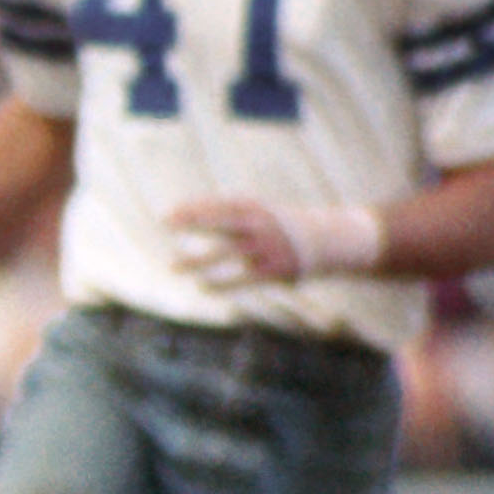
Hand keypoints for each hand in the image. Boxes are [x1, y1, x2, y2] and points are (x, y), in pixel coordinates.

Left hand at [164, 196, 379, 288]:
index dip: (193, 208)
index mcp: (256, 208)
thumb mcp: (259, 213)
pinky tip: (203, 287)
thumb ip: (229, 214)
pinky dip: (223, 284)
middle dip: (193, 221)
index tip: (168, 215)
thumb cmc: (282, 226)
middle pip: (221, 221)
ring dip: (198, 260)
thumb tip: (188, 214)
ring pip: (226, 253)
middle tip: (165, 224)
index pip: (218, 206)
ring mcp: (266, 248)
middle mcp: (259, 225)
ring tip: (172, 266)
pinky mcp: (273, 270)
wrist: (328, 240)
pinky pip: (243, 278)